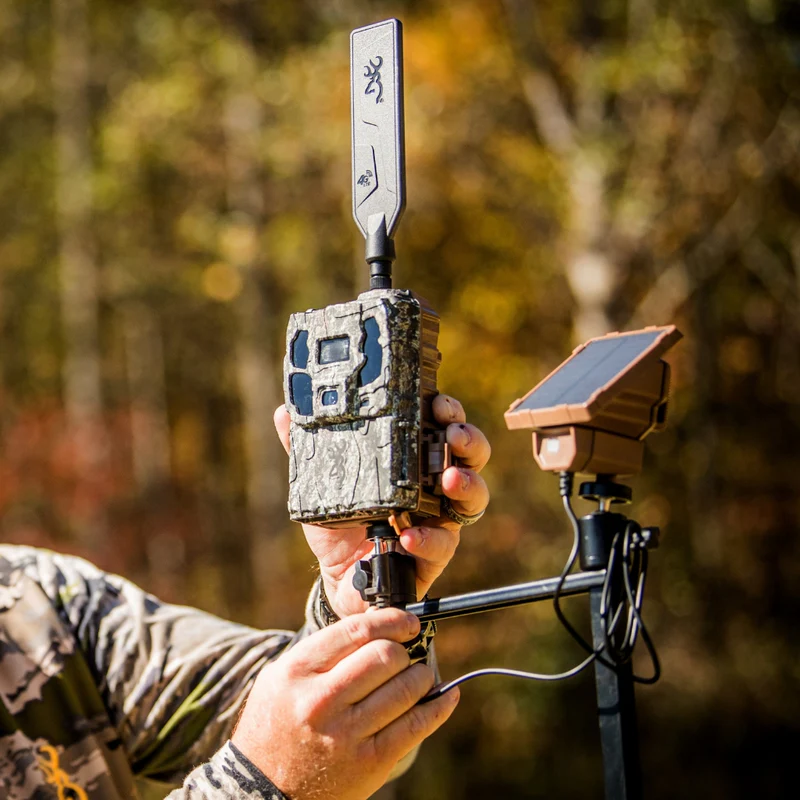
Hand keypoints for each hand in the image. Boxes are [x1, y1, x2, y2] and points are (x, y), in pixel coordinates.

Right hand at [232, 608, 459, 799]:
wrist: (262, 791)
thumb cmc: (277, 725)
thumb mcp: (282, 677)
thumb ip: (324, 651)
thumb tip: (380, 628)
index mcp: (298, 672)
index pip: (356, 630)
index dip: (391, 620)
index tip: (407, 622)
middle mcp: (320, 701)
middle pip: (385, 656)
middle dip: (405, 651)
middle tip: (406, 656)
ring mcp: (346, 734)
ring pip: (406, 687)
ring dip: (422, 676)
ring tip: (419, 677)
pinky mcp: (369, 763)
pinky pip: (416, 726)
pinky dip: (439, 706)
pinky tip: (445, 696)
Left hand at [274, 395, 490, 617]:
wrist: (336, 575)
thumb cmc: (339, 522)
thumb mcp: (322, 482)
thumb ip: (308, 448)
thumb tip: (284, 413)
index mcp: (414, 460)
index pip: (442, 426)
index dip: (448, 411)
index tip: (438, 402)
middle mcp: (434, 486)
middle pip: (470, 456)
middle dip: (469, 440)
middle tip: (453, 434)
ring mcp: (439, 520)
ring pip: (473, 498)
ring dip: (467, 485)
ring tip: (450, 479)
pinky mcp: (433, 555)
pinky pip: (442, 546)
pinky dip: (428, 538)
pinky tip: (408, 535)